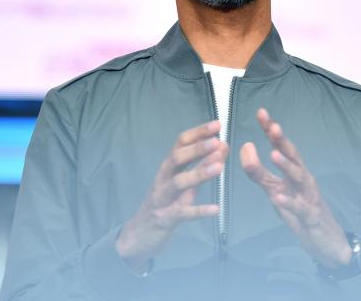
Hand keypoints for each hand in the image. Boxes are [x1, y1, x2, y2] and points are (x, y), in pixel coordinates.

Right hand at [115, 120, 227, 271]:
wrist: (138, 236)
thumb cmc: (164, 204)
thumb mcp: (183, 183)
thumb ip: (201, 165)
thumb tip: (222, 145)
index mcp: (168, 168)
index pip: (180, 143)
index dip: (198, 133)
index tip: (217, 124)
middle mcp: (163, 179)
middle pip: (177, 158)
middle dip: (197, 149)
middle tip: (216, 142)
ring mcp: (162, 199)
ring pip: (178, 183)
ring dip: (199, 174)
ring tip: (219, 168)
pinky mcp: (165, 219)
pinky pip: (182, 213)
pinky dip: (199, 211)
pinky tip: (216, 209)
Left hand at [240, 108, 351, 268]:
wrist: (326, 239)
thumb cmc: (300, 210)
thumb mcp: (275, 190)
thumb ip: (259, 172)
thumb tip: (244, 148)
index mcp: (294, 171)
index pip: (282, 147)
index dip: (272, 130)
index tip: (261, 112)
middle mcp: (303, 179)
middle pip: (293, 156)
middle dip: (282, 141)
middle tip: (273, 126)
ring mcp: (308, 197)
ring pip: (298, 178)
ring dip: (286, 165)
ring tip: (273, 154)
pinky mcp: (310, 216)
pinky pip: (299, 208)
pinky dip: (289, 202)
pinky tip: (279, 197)